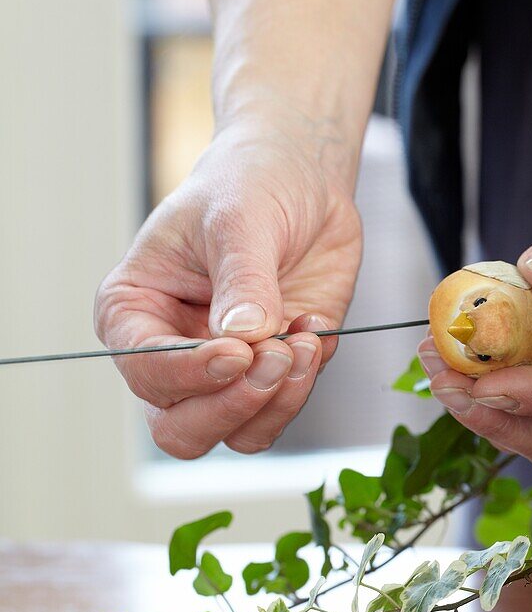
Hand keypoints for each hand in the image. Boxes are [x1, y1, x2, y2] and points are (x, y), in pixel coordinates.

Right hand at [95, 122, 361, 457]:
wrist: (302, 178)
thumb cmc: (249, 185)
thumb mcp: (239, 218)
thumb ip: (242, 279)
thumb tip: (244, 336)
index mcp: (134, 313)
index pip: (145, 372)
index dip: (190, 374)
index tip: (238, 351)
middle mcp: (174, 353)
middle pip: (181, 429)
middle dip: (233, 406)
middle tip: (275, 357)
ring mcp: (228, 368)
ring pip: (239, 432)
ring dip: (278, 400)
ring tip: (305, 340)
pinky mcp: (277, 368)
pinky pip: (286, 405)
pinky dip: (307, 379)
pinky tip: (316, 328)